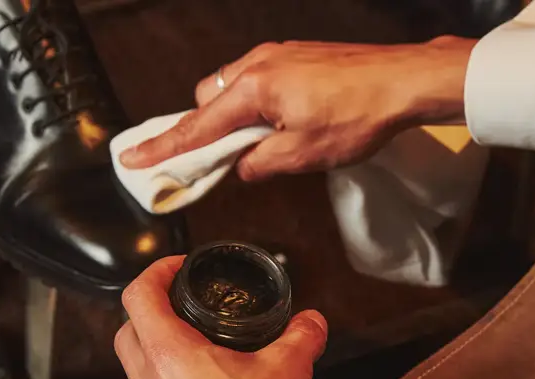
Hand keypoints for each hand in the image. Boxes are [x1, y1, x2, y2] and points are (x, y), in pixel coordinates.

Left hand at [115, 256, 327, 378]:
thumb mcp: (290, 368)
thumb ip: (302, 335)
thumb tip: (311, 321)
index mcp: (171, 355)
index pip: (138, 295)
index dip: (155, 271)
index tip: (177, 269)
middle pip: (126, 331)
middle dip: (148, 309)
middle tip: (180, 303)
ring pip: (136, 370)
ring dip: (156, 350)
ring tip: (196, 346)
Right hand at [120, 37, 475, 181]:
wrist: (402, 81)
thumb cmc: (356, 116)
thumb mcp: (302, 155)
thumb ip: (260, 164)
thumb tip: (241, 168)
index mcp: (252, 89)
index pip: (196, 126)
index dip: (163, 147)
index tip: (132, 158)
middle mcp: (256, 64)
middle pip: (208, 99)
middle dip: (205, 129)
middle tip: (218, 159)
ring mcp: (276, 55)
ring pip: (232, 87)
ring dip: (233, 116)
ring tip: (259, 142)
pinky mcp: (295, 55)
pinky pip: (256, 78)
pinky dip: (254, 103)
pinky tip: (281, 120)